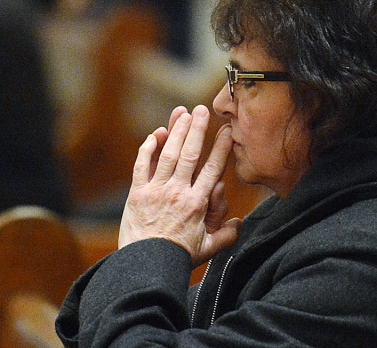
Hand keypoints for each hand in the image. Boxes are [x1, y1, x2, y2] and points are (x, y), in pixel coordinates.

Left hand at [119, 105, 240, 265]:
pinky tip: (156, 134)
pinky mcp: (137, 194)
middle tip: (203, 110)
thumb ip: (226, 235)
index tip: (226, 131)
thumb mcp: (207, 249)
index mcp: (197, 204)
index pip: (212, 169)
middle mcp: (178, 192)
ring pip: (167, 155)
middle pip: (190, 154)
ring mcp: (156, 191)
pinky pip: (142, 166)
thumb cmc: (177, 258)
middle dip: (197, 130)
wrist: (144, 266)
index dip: (220, 148)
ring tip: (183, 113)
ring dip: (176, 132)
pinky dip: (148, 148)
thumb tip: (239, 223)